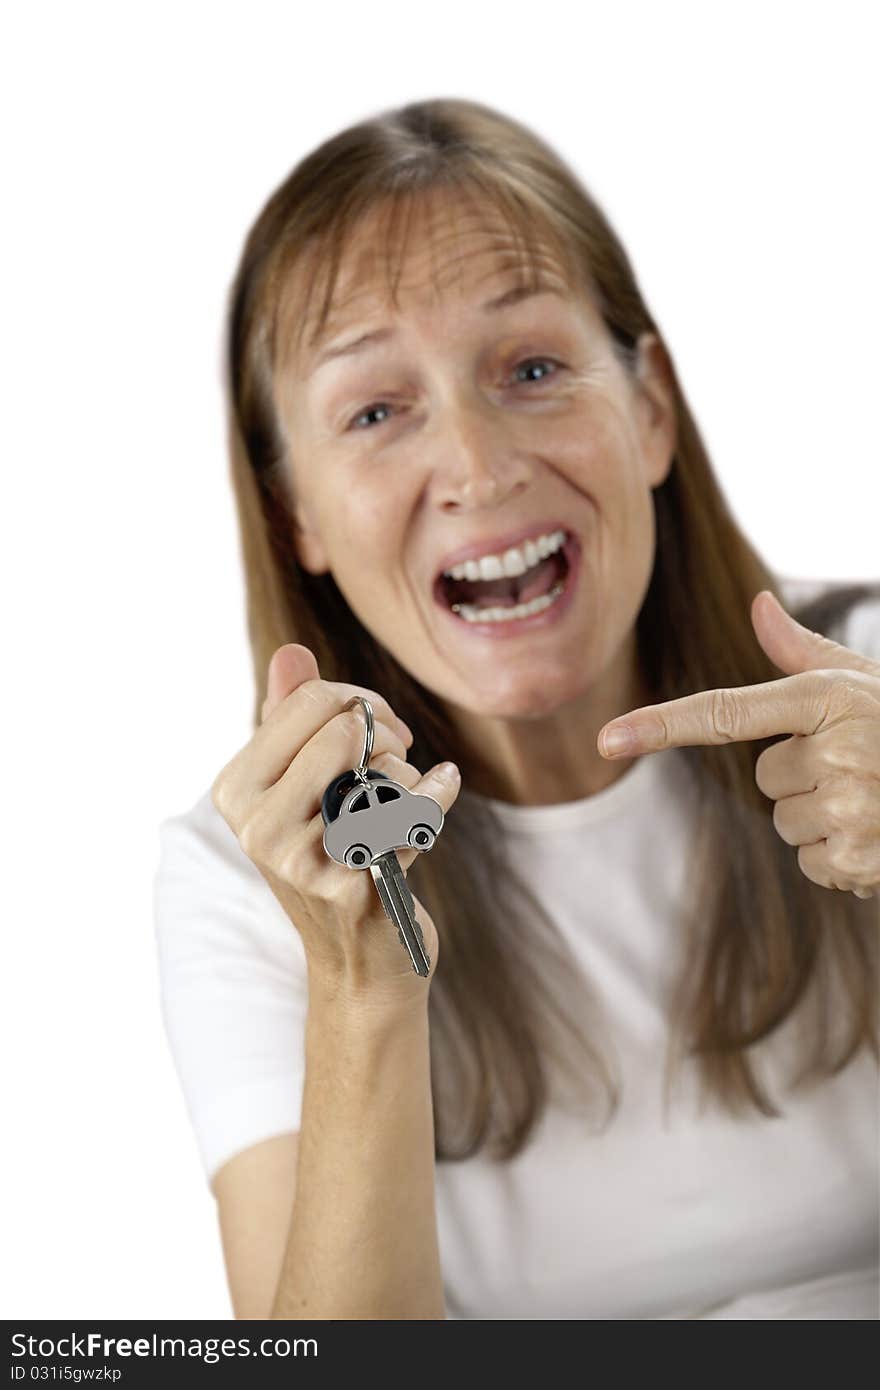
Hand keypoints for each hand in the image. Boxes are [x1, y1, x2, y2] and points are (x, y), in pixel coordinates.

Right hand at [212, 643, 460, 1002]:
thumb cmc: (333, 859)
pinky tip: (442, 787)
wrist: (361, 964)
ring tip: (401, 800)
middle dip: (386, 732)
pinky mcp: (357, 889)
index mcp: (235, 791)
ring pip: (384, 767)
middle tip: (397, 755)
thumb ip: (289, 717)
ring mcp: (304, 862)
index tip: (376, 726)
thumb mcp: (299, 788)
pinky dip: (438, 793)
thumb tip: (291, 651)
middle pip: (346, 726)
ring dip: (409, 775)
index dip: (356, 701)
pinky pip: (417, 811)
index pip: (307, 700)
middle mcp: (257, 828)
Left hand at [597, 590, 879, 898]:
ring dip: (824, 818)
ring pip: (788, 822)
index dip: (660, 725)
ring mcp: (849, 804)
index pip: (724, 711)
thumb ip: (803, 653)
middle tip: (861, 766)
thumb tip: (757, 606)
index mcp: (825, 697)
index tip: (607, 738)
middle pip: (765, 779)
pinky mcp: (858, 856)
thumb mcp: (864, 682)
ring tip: (876, 798)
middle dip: (804, 777)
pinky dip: (843, 855)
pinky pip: (813, 862)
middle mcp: (835, 747)